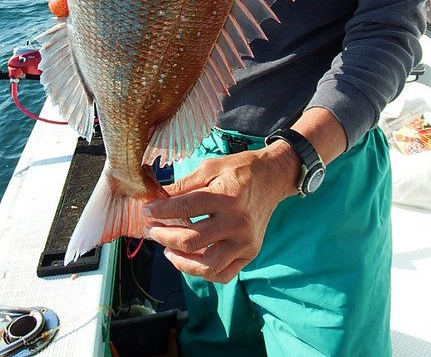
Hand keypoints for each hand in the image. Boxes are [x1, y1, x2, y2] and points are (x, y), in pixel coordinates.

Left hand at [144, 142, 298, 283]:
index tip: (147, 210)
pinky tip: (189, 260)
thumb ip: (184, 185)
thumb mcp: (211, 167)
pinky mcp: (251, 252)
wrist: (273, 177)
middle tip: (152, 230)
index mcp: (228, 196)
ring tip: (167, 249)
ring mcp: (246, 241)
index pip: (186, 207)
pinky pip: (223, 274)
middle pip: (192, 240)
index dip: (161, 210)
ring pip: (206, 265)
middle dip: (164, 236)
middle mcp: (238, 222)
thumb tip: (158, 198)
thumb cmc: (240, 170)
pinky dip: (202, 272)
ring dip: (180, 261)